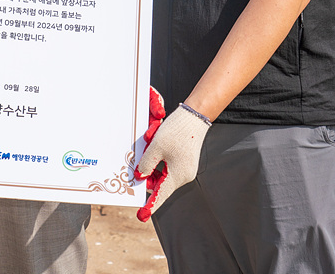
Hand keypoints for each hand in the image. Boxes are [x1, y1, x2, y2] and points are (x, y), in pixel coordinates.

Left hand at [134, 102, 209, 219]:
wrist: (194, 117)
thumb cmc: (176, 132)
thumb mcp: (156, 148)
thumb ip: (146, 165)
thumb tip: (140, 177)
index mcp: (177, 176)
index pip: (161, 195)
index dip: (150, 205)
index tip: (141, 216)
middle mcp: (183, 176)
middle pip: (160, 183)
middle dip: (148, 174)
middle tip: (140, 162)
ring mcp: (185, 169)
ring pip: (163, 174)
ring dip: (153, 164)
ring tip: (151, 146)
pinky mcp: (185, 162)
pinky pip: (168, 166)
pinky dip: (160, 160)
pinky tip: (156, 146)